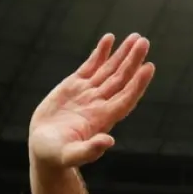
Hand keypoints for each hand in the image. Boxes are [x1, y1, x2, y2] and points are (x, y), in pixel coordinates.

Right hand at [28, 33, 154, 170]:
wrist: (43, 147)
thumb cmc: (57, 156)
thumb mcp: (70, 155)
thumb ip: (89, 150)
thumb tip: (109, 141)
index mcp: (102, 119)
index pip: (125, 98)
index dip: (138, 84)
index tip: (149, 67)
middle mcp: (99, 104)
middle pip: (121, 79)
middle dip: (132, 61)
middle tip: (144, 42)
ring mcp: (88, 93)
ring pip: (109, 70)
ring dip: (122, 54)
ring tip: (135, 37)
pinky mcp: (74, 85)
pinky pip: (90, 66)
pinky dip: (100, 53)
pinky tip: (109, 39)